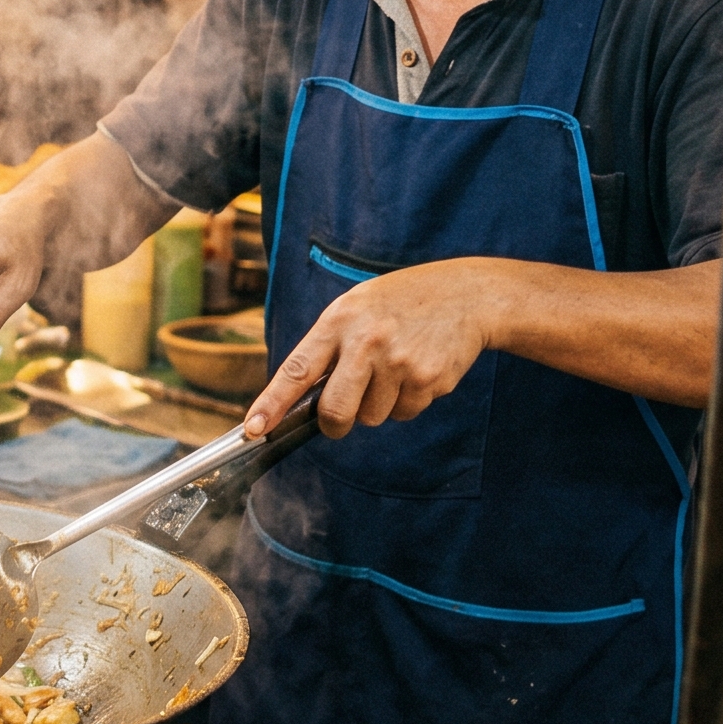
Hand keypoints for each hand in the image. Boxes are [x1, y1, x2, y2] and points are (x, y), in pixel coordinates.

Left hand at [245, 259, 505, 440]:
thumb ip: (329, 346)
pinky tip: (417, 369)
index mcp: (340, 320)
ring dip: (378, 405)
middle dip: (335, 424)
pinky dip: (407, 401)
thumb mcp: (357, 306)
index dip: (272, 403)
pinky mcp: (428, 380)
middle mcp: (367, 342)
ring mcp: (399, 362)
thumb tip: (301, 400)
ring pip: (372, 417)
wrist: (468, 294)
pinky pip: (404, 414)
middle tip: (340, 418)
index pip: (296, 370)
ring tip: (394, 368)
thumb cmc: (401, 302)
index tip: (254, 429)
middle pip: (335, 411)